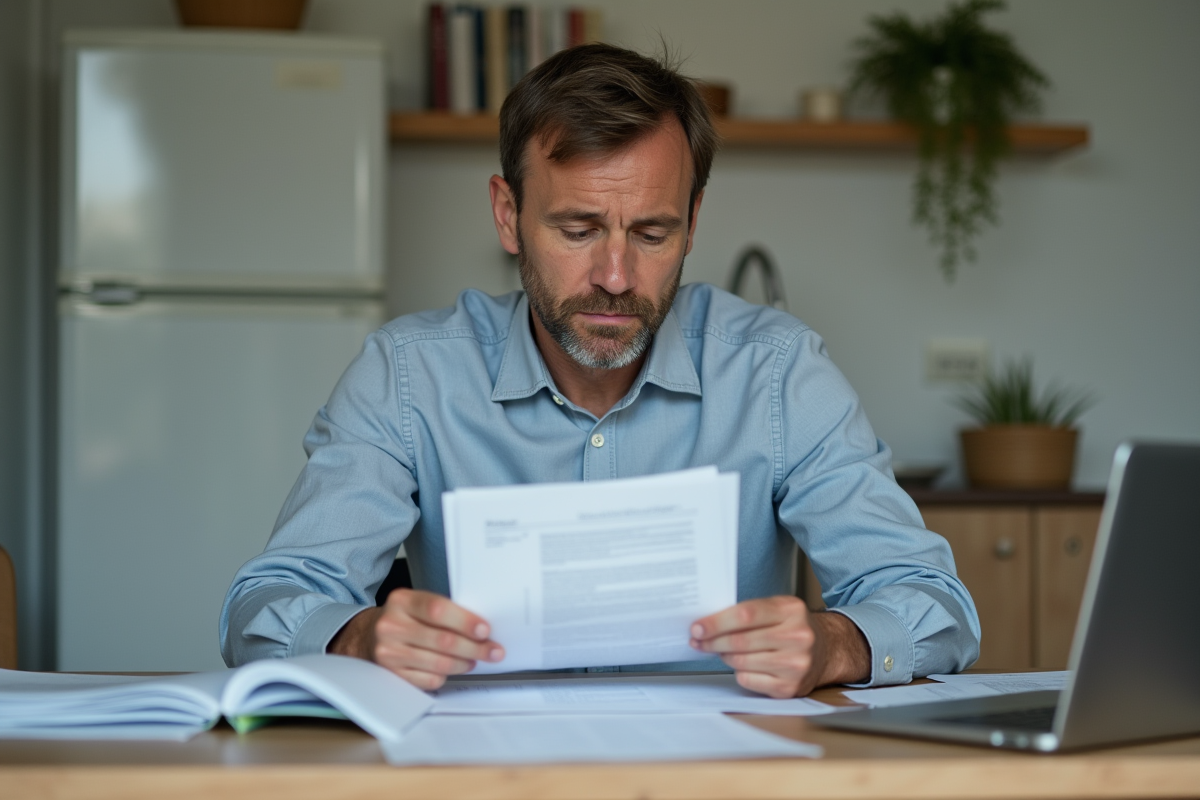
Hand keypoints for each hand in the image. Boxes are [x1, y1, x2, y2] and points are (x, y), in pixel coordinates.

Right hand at [327, 589, 503, 689]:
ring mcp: (389, 653)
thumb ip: (443, 610)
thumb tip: (482, 627)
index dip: (465, 621)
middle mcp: (391, 626)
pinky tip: (454, 668)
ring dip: (464, 663)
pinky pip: (428, 680)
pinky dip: (446, 675)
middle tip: (494, 651)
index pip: (437, 609)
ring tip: (475, 659)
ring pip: (438, 663)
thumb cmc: (403, 619)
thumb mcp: (416, 604)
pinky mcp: (391, 675)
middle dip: (474, 648)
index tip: (485, 630)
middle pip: (442, 640)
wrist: (365, 637)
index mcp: (401, 601)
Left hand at [689, 596, 869, 697]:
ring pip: (741, 662)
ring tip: (722, 651)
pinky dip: (739, 672)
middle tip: (698, 640)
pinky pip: (748, 680)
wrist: (827, 650)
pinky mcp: (790, 687)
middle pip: (740, 640)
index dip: (716, 622)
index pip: (745, 615)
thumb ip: (748, 612)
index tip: (697, 627)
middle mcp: (797, 636)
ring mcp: (796, 664)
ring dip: (724, 656)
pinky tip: (743, 665)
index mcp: (791, 610)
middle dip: (712, 641)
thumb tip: (707, 624)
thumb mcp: (777, 608)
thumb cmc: (792, 627)